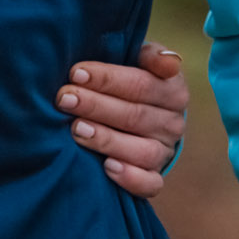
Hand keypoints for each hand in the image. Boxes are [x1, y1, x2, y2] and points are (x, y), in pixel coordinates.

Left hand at [59, 39, 192, 195]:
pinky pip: (150, 183)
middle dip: (96, 106)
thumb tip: (166, 61)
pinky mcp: (155, 176)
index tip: (76, 73)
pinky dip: (131, 178)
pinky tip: (107, 167)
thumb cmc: (129, 82)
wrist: (137, 115)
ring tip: (77, 129)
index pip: (142, 84)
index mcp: (173, 91)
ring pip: (142, 151)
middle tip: (65, 98)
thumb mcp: (139, 60)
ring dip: (107, 139)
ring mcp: (164, 152)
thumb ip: (149, 54)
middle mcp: (173, 123)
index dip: (109, 79)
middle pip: (136, 115)